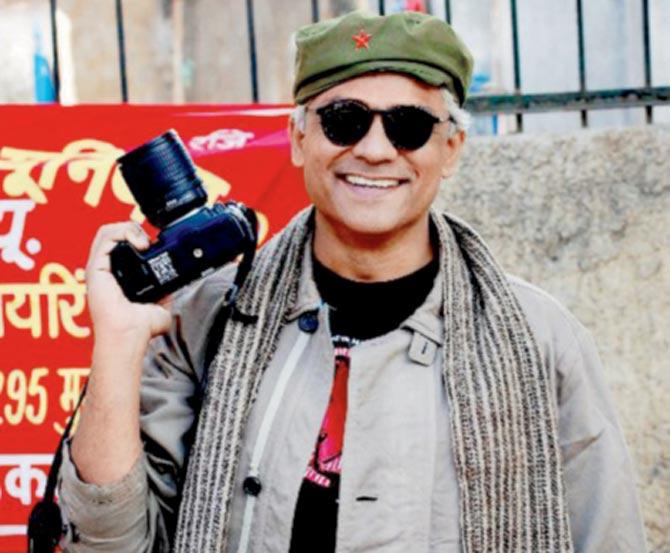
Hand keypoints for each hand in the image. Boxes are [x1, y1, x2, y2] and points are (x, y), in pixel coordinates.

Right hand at [85, 222, 171, 346]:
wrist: (130, 335)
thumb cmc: (139, 328)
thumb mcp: (161, 304)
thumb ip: (167, 293)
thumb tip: (177, 286)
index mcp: (117, 276)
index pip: (122, 244)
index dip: (139, 237)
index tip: (156, 246)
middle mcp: (106, 269)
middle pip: (115, 234)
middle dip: (135, 230)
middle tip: (150, 243)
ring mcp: (99, 267)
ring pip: (108, 231)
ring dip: (129, 228)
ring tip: (144, 242)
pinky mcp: (95, 267)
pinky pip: (105, 236)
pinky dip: (123, 231)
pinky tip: (140, 244)